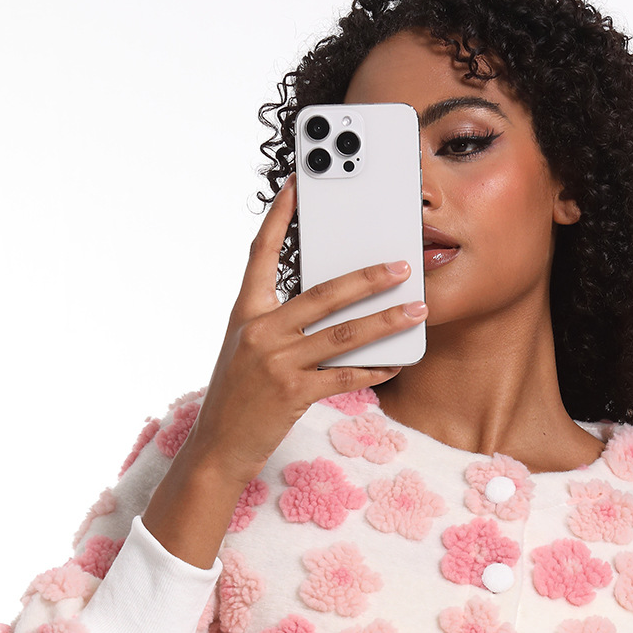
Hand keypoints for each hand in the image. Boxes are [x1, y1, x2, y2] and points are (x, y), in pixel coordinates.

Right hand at [182, 176, 426, 486]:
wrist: (216, 448)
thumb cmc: (236, 398)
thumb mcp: (247, 350)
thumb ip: (279, 324)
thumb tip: (330, 307)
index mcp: (245, 312)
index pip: (262, 252)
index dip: (280, 215)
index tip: (298, 184)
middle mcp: (260, 331)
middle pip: (322, 293)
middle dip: (367, 277)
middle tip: (401, 265)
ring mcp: (276, 363)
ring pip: (343, 334)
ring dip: (385, 321)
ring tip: (416, 310)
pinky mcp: (293, 394)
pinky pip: (345, 376)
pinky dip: (375, 369)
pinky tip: (396, 362)